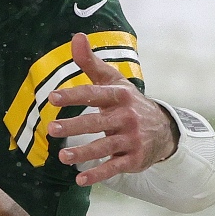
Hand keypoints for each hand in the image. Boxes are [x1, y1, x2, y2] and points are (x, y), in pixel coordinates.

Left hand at [46, 33, 178, 185]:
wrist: (164, 129)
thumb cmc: (127, 101)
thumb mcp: (112, 80)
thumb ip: (90, 62)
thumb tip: (76, 36)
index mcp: (119, 96)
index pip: (94, 94)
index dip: (74, 96)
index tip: (52, 98)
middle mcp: (127, 117)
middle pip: (97, 122)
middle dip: (74, 126)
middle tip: (51, 129)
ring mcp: (132, 139)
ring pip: (105, 147)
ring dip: (84, 153)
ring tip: (63, 157)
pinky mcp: (134, 158)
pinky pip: (114, 167)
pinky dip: (98, 174)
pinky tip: (80, 179)